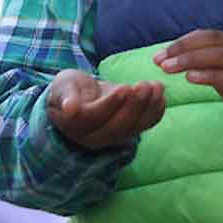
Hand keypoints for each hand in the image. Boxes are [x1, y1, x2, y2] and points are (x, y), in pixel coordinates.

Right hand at [46, 69, 165, 150]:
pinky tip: (161, 94)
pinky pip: (144, 125)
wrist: (80, 96)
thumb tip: (68, 109)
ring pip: (133, 127)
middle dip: (134, 105)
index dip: (111, 104)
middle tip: (145, 85)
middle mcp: (95, 137)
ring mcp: (114, 137)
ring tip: (157, 86)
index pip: (95, 117)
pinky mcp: (128, 131)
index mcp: (76, 126)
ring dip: (148, 108)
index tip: (124, 87)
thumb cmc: (69, 89)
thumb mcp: (62, 87)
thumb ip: (65, 96)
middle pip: (117, 126)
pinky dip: (155, 112)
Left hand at [154, 30, 222, 140]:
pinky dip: (208, 75)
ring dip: (190, 61)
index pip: (207, 36)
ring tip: (168, 68)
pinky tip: (191, 79)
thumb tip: (183, 63)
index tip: (161, 54)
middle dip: (181, 50)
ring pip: (218, 56)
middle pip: (210, 42)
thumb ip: (213, 66)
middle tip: (158, 60)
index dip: (182, 42)